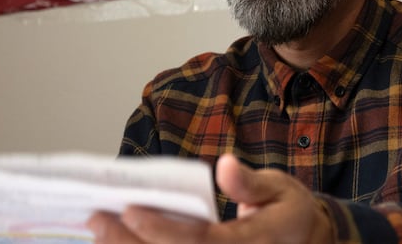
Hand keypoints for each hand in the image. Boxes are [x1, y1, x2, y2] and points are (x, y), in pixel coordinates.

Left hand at [86, 154, 333, 243]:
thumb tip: (225, 166)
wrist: (304, 243)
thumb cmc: (287, 212)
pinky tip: (118, 242)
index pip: (200, 242)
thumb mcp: (281, 189)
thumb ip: (252, 182)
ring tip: (98, 230)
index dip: (163, 230)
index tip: (131, 210)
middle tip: (97, 218)